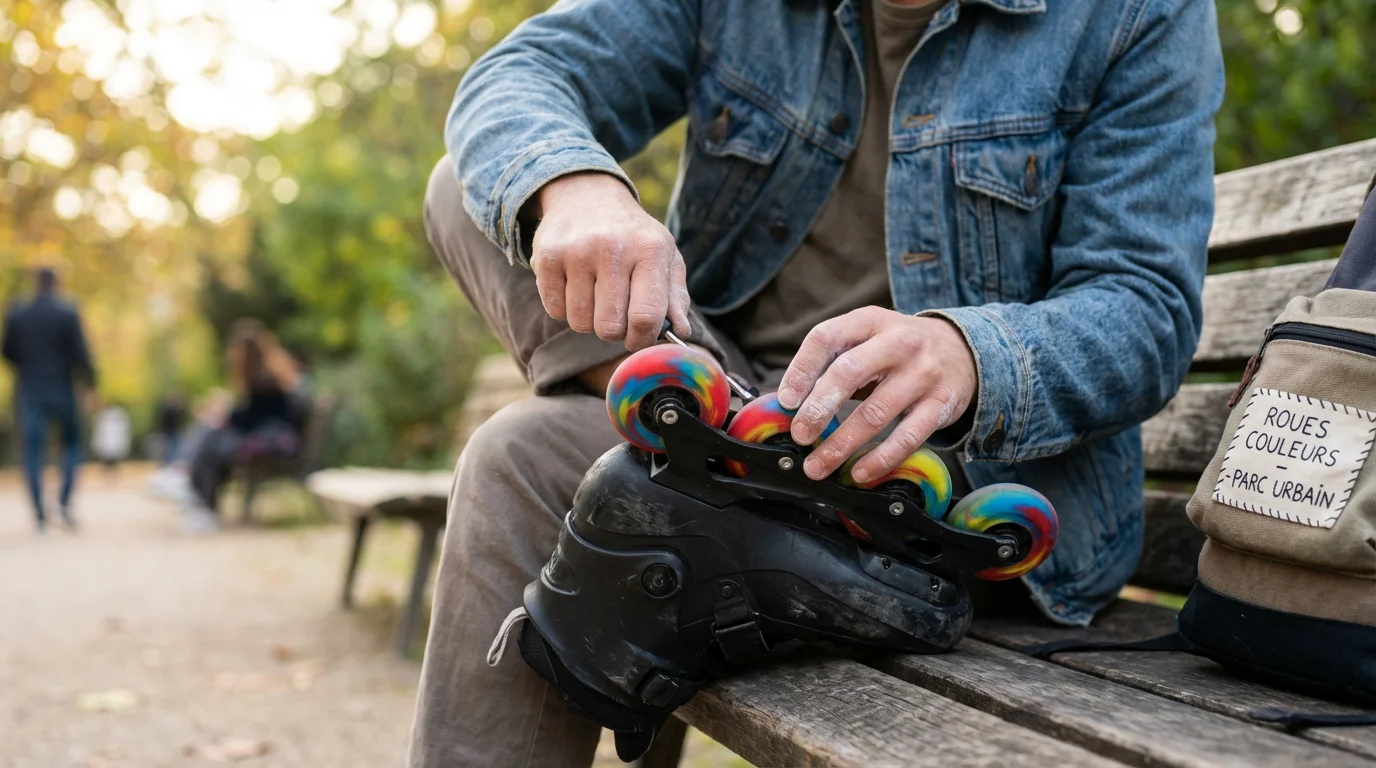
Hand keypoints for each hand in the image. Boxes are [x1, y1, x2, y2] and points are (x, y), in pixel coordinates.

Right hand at [528, 172, 690, 350]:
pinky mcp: (546, 257)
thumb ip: (675, 296)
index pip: (645, 317)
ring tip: (595, 295)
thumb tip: (681, 332)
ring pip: (580, 323)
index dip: (641, 339)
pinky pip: (555, 311)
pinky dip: (565, 308)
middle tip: (615, 313)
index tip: (638, 338)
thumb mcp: (664, 255)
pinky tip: (574, 285)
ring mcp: (576, 252)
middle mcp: (612, 248)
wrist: (586, 195)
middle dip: (614, 330)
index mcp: (650, 249)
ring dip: (588, 320)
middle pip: (609, 327)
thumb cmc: (632, 235)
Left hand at [776, 307, 977, 482]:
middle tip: (800, 435)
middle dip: (818, 408)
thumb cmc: (899, 348)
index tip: (785, 400)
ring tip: (818, 465)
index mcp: (870, 320)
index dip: (800, 370)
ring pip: (875, 412)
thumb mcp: (868, 336)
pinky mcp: (941, 403)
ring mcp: (923, 373)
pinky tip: (860, 472)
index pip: (826, 337)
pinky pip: (907, 436)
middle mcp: (898, 342)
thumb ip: (833, 361)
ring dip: (841, 444)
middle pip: (848, 373)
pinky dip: (880, 458)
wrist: (962, 349)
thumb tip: (788, 403)